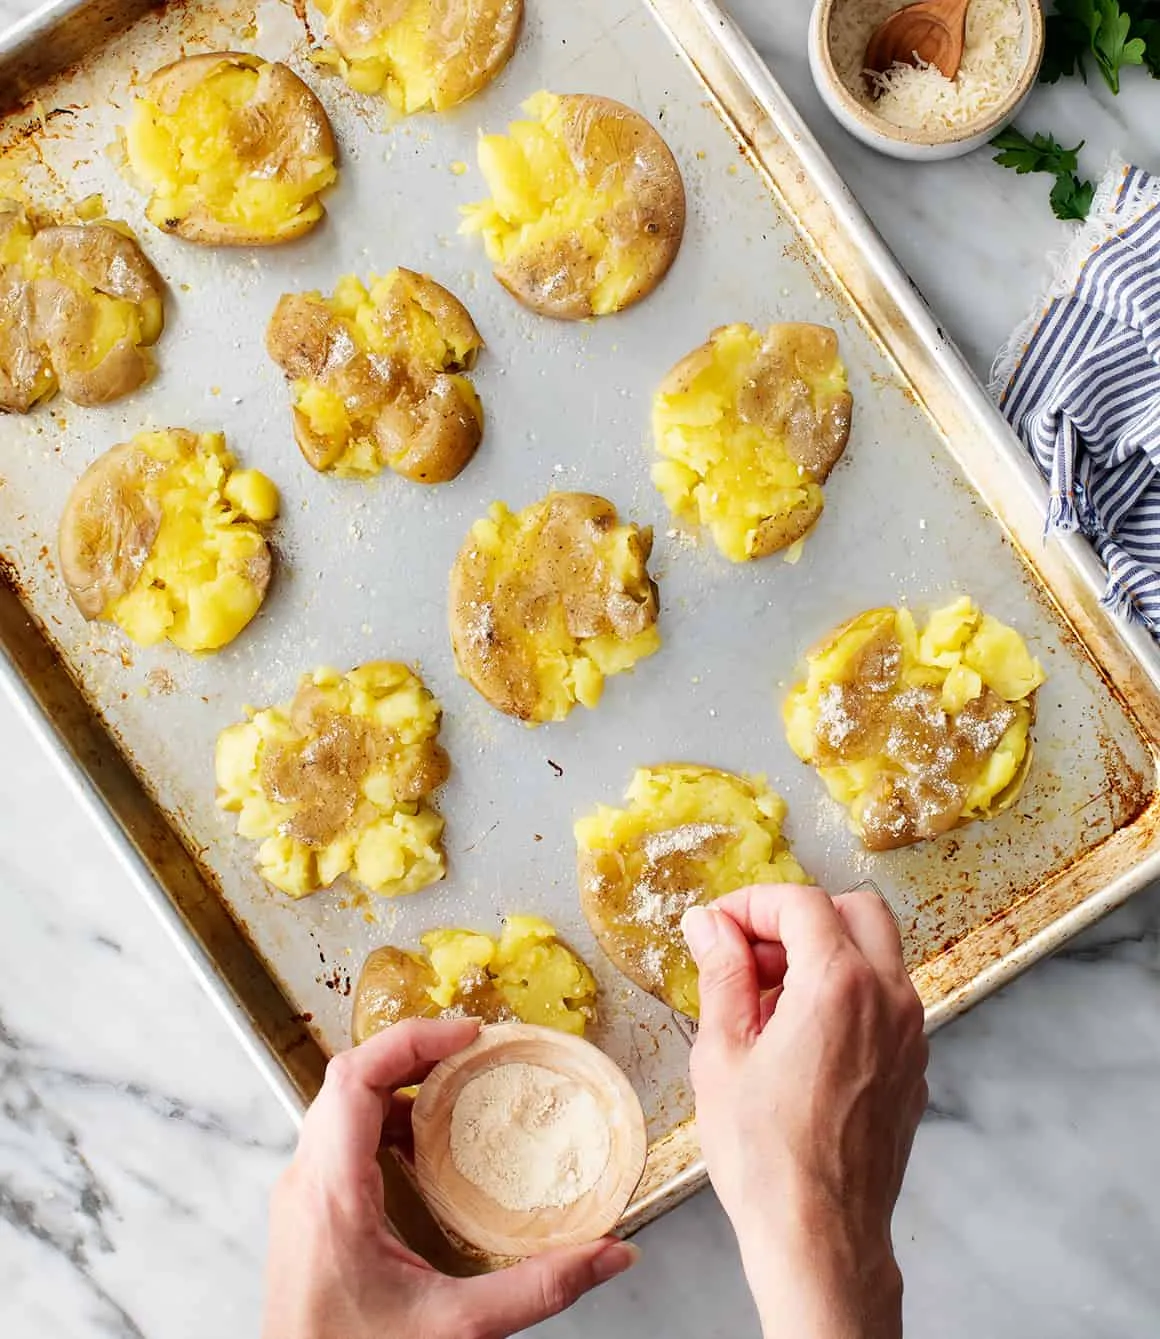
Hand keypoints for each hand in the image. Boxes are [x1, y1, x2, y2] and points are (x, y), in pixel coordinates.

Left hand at [262, 1018, 638, 1338]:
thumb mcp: (454, 1330)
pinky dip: (387, 1121)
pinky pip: (342, 1138)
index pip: (354, 1077)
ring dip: (400, 1085)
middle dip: (413, 1052)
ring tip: (459, 1087)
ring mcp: (301, 1197)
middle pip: (348, 1079)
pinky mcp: (308, 1214)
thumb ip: (536, 1289)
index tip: (468, 1034)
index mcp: (330, 1192)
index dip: (411, 1040)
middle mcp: (304, 1183)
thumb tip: (610, 1253)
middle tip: (473, 1051)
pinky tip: (430, 1145)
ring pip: (342, 1106)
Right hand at [682, 884, 927, 1338]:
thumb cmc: (764, 1154)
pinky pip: (885, 999)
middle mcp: (888, 997)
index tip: (718, 928)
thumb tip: (709, 926)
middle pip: (855, 910)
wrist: (821, 1235)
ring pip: (877, 952)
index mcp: (838, 985)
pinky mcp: (913, 1065)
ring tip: (768, 1001)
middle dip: (798, 916)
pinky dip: (847, 991)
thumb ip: (720, 974)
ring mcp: (910, 1032)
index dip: (751, 904)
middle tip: (750, 953)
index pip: (801, 902)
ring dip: (825, 952)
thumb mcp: (721, 1053)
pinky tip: (800, 1036)